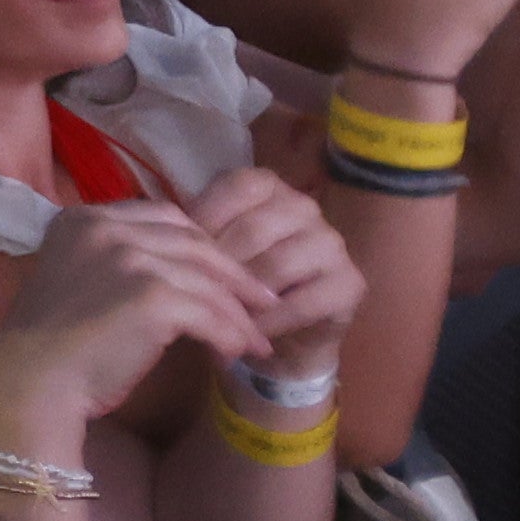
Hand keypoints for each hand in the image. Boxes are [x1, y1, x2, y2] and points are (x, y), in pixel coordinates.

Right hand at [0, 200, 270, 434]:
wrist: (31, 380)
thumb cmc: (50, 344)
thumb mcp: (76, 281)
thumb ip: (114, 264)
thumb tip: (177, 275)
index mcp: (84, 219)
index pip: (163, 217)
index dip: (201, 245)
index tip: (223, 272)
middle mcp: (107, 229)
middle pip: (194, 241)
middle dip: (233, 273)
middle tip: (262, 299)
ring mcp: (130, 259)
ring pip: (207, 280)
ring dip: (238, 312)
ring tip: (256, 337)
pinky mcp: (151, 296)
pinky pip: (209, 314)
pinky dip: (230, 335)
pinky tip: (237, 352)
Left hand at [173, 164, 367, 368]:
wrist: (278, 333)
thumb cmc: (234, 282)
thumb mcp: (206, 252)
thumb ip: (193, 235)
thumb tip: (169, 240)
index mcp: (267, 186)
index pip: (235, 187)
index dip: (203, 221)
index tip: (180, 255)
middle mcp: (304, 206)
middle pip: (253, 228)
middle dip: (220, 266)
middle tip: (196, 295)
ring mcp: (332, 242)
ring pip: (278, 263)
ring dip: (244, 296)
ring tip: (219, 318)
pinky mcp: (350, 283)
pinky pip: (304, 302)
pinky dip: (271, 322)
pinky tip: (249, 334)